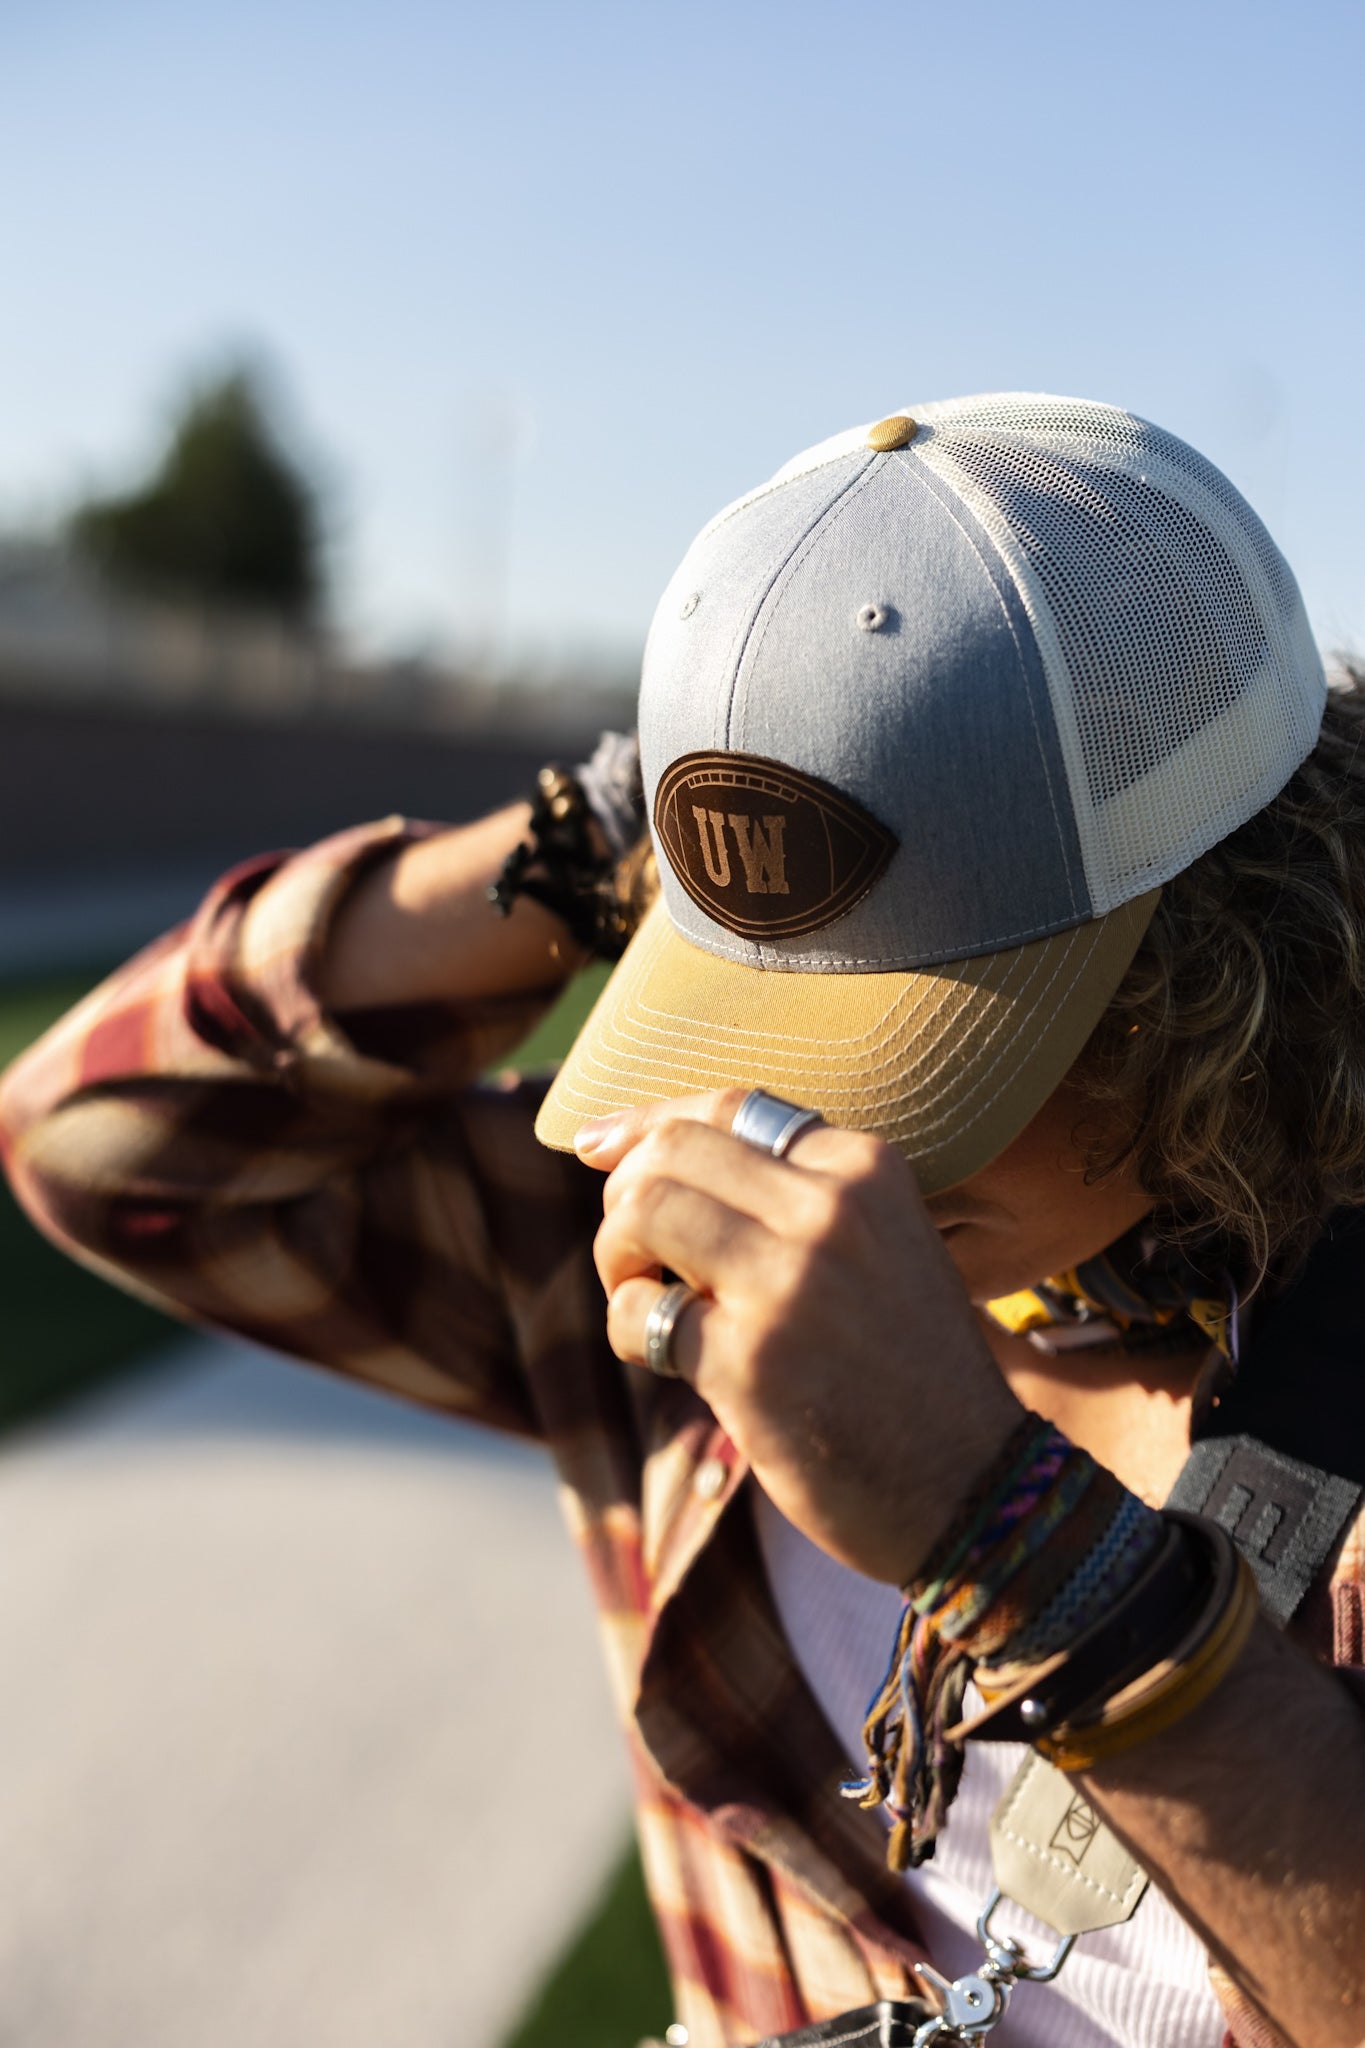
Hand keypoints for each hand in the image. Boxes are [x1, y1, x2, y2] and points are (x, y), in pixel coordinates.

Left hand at [578, 1090, 1023, 1583]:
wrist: (974, 1489)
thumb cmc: (907, 1369)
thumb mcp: (881, 1245)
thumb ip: (791, 1196)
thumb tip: (640, 1147)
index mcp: (866, 1169)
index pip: (729, 1108)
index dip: (647, 1121)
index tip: (595, 1144)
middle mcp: (830, 1210)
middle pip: (669, 1152)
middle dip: (623, 1197)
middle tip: (634, 1255)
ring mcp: (789, 1283)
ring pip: (641, 1211)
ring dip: (616, 1257)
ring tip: (644, 1298)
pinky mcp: (750, 1363)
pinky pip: (638, 1314)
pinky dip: (631, 1332)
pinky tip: (667, 1359)